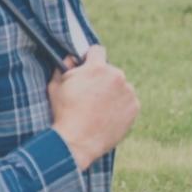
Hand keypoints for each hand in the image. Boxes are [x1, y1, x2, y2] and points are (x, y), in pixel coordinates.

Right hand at [49, 46, 139, 170]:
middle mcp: (117, 76)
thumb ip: (64, 67)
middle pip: (110, 71)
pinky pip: (128, 101)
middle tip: (90, 95)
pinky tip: (107, 116)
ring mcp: (128, 92)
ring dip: (112, 92)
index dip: (90, 58)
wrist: (77, 141)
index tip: (87, 66)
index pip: (97, 50)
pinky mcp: (135, 106)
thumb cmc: (63, 112)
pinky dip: (120, 106)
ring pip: (120, 86)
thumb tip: (71, 58)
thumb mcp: (56, 86)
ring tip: (98, 109)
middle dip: (101, 79)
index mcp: (97, 68)